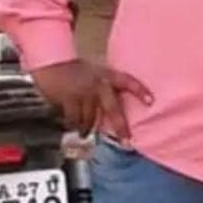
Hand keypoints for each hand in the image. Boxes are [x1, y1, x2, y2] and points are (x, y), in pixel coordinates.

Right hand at [31, 59, 153, 138]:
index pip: (127, 81)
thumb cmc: (72, 67)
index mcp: (106, 75)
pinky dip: (72, 124)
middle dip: (120, 127)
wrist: (52, 61)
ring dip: (88, 128)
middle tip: (126, 140)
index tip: (150, 101)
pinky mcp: (69, 100)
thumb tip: (108, 107)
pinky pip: (74, 119)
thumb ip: (103, 86)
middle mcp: (98, 84)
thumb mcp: (93, 71)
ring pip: (91, 118)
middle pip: (113, 109)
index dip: (139, 91)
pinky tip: (72, 126)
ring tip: (85, 133)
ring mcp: (84, 93)